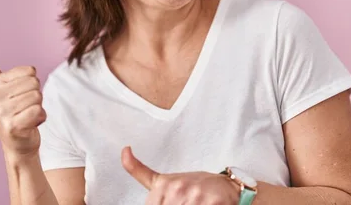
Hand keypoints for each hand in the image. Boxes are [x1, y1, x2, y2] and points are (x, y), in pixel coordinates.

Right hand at [0, 55, 46, 157]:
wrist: (17, 144)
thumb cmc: (13, 113)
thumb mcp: (0, 89)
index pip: (30, 71)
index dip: (31, 83)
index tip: (21, 95)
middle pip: (35, 83)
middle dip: (35, 96)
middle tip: (25, 108)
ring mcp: (2, 112)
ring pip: (37, 96)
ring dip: (38, 107)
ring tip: (26, 116)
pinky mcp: (12, 126)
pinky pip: (38, 111)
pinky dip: (40, 117)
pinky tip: (30, 124)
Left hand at [121, 146, 239, 204]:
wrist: (226, 186)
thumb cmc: (193, 184)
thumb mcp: (162, 179)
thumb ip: (139, 171)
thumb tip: (124, 151)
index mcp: (163, 185)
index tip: (170, 201)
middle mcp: (177, 189)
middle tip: (186, 202)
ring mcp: (195, 196)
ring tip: (196, 203)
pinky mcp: (211, 203)